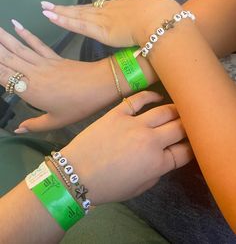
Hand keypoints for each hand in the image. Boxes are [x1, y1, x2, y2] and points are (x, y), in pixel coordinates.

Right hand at [0, 24, 123, 131]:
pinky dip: (26, 34)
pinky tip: (17, 24)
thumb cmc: (78, 106)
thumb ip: (34, 125)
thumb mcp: (56, 121)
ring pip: (18, 48)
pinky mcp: (54, 57)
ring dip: (3, 37)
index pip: (2, 75)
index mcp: (29, 90)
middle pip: (6, 57)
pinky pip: (37, 44)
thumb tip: (17, 130)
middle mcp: (32, 73)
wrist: (99, 86)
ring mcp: (43, 63)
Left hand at [41, 0, 180, 46]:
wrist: (159, 20)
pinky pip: (78, 25)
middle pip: (80, 10)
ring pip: (76, 16)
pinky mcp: (101, 31)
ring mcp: (101, 20)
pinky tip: (52, 17)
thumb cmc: (156, 12)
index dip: (79, 8)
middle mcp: (105, 10)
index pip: (93, 8)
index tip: (68, 8)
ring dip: (59, 13)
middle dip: (64, 8)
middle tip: (47, 5)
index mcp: (116, 6)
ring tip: (44, 9)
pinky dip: (64, 22)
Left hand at [62, 91, 192, 204]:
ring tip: (179, 109)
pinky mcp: (118, 113)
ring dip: (176, 110)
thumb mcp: (140, 188)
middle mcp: (150, 141)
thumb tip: (166, 155)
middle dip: (189, 126)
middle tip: (189, 123)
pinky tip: (158, 97)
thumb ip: (158, 171)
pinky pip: (139, 99)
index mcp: (157, 163)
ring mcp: (134, 124)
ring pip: (164, 111)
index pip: (186, 151)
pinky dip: (151, 96)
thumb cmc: (109, 187)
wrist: (76, 175)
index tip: (193, 142)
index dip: (193, 146)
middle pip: (179, 128)